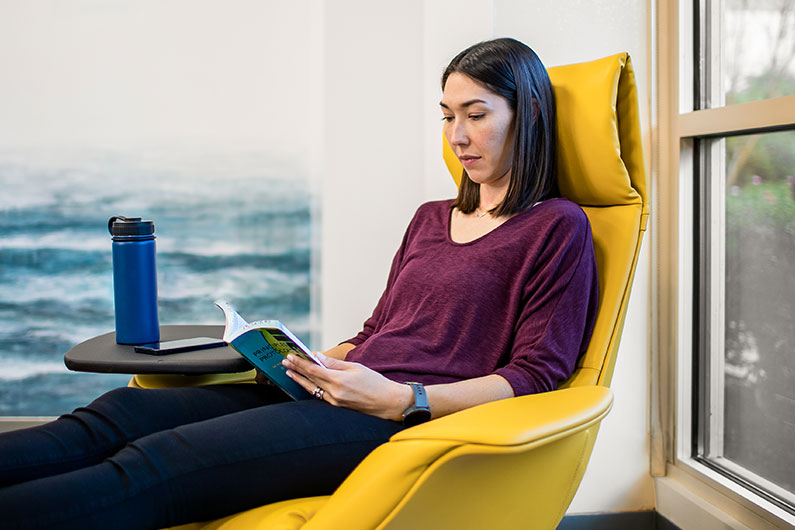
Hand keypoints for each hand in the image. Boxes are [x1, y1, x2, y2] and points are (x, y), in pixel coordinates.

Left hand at [283, 353, 412, 420]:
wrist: (388, 403)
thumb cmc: (375, 383)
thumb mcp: (356, 368)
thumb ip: (334, 363)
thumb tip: (317, 357)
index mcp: (339, 381)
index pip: (313, 370)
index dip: (300, 363)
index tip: (290, 356)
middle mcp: (334, 393)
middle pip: (310, 380)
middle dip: (296, 370)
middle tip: (285, 362)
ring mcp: (335, 402)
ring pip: (313, 389)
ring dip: (300, 380)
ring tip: (290, 372)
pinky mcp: (337, 407)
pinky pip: (320, 396)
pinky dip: (311, 387)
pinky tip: (305, 383)